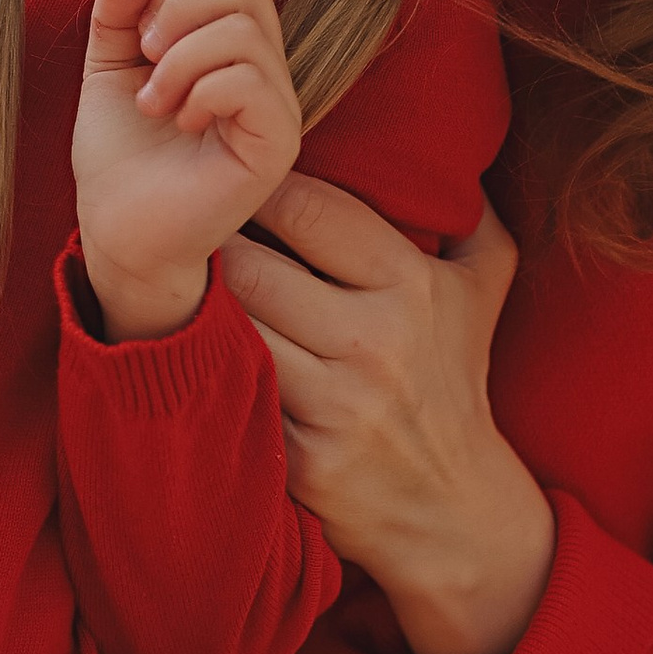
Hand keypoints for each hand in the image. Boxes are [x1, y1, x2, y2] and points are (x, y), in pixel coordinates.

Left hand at [74, 0, 303, 341]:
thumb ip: (116, 17)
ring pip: (244, 31)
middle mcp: (265, 72)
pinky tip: (181, 121)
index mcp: (232, 50)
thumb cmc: (121, 158)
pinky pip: (251, 81)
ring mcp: (277, 108)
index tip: (138, 37)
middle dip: (179, 8)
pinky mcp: (277, 144)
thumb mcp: (108, 70)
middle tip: (145, 58)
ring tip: (154, 102)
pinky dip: (202, 90)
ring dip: (180, 58)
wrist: (119, 232)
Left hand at [221, 175, 554, 653]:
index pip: (311, 207)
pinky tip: (184, 344)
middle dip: (213, 242)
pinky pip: (234, 390)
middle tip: (179, 221)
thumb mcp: (482, 290)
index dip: (259, 186)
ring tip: (170, 276)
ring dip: (198, 303)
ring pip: (233, 327)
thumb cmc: (455, 381)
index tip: (232, 176)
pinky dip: (208, 365)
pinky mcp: (301, 459)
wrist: (452, 509)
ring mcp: (336, 405)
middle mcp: (375, 343)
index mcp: (411, 286)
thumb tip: (458, 144)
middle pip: (254, 266)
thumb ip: (472, 214)